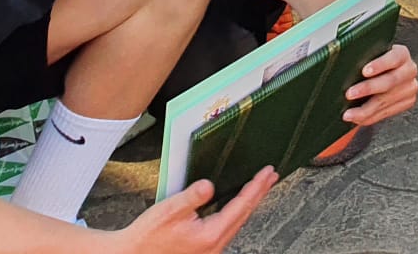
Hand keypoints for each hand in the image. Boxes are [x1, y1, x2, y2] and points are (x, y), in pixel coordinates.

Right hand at [120, 168, 276, 252]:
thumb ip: (193, 196)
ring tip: (259, 187)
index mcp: (211, 235)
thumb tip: (210, 185)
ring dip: (249, 202)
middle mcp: (214, 246)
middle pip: (244, 214)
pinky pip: (227, 228)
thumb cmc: (146, 238)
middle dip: (258, 193)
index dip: (256, 187)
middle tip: (271, 176)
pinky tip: (236, 205)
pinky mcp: (203, 250)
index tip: (267, 172)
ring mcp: (210, 250)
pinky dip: (236, 213)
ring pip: (237, 223)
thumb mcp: (169, 210)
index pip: (242, 205)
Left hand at [341, 43, 417, 126]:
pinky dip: (369, 117)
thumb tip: (343, 60)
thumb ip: (363, 56)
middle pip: (390, 81)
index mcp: (401, 54)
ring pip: (386, 101)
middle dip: (368, 89)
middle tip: (349, 94)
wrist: (385, 72)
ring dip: (365, 109)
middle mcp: (409, 70)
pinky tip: (357, 117)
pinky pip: (386, 113)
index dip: (379, 65)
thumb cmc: (373, 63)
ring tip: (349, 114)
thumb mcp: (371, 54)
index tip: (364, 71)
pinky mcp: (407, 102)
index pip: (393, 58)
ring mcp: (409, 88)